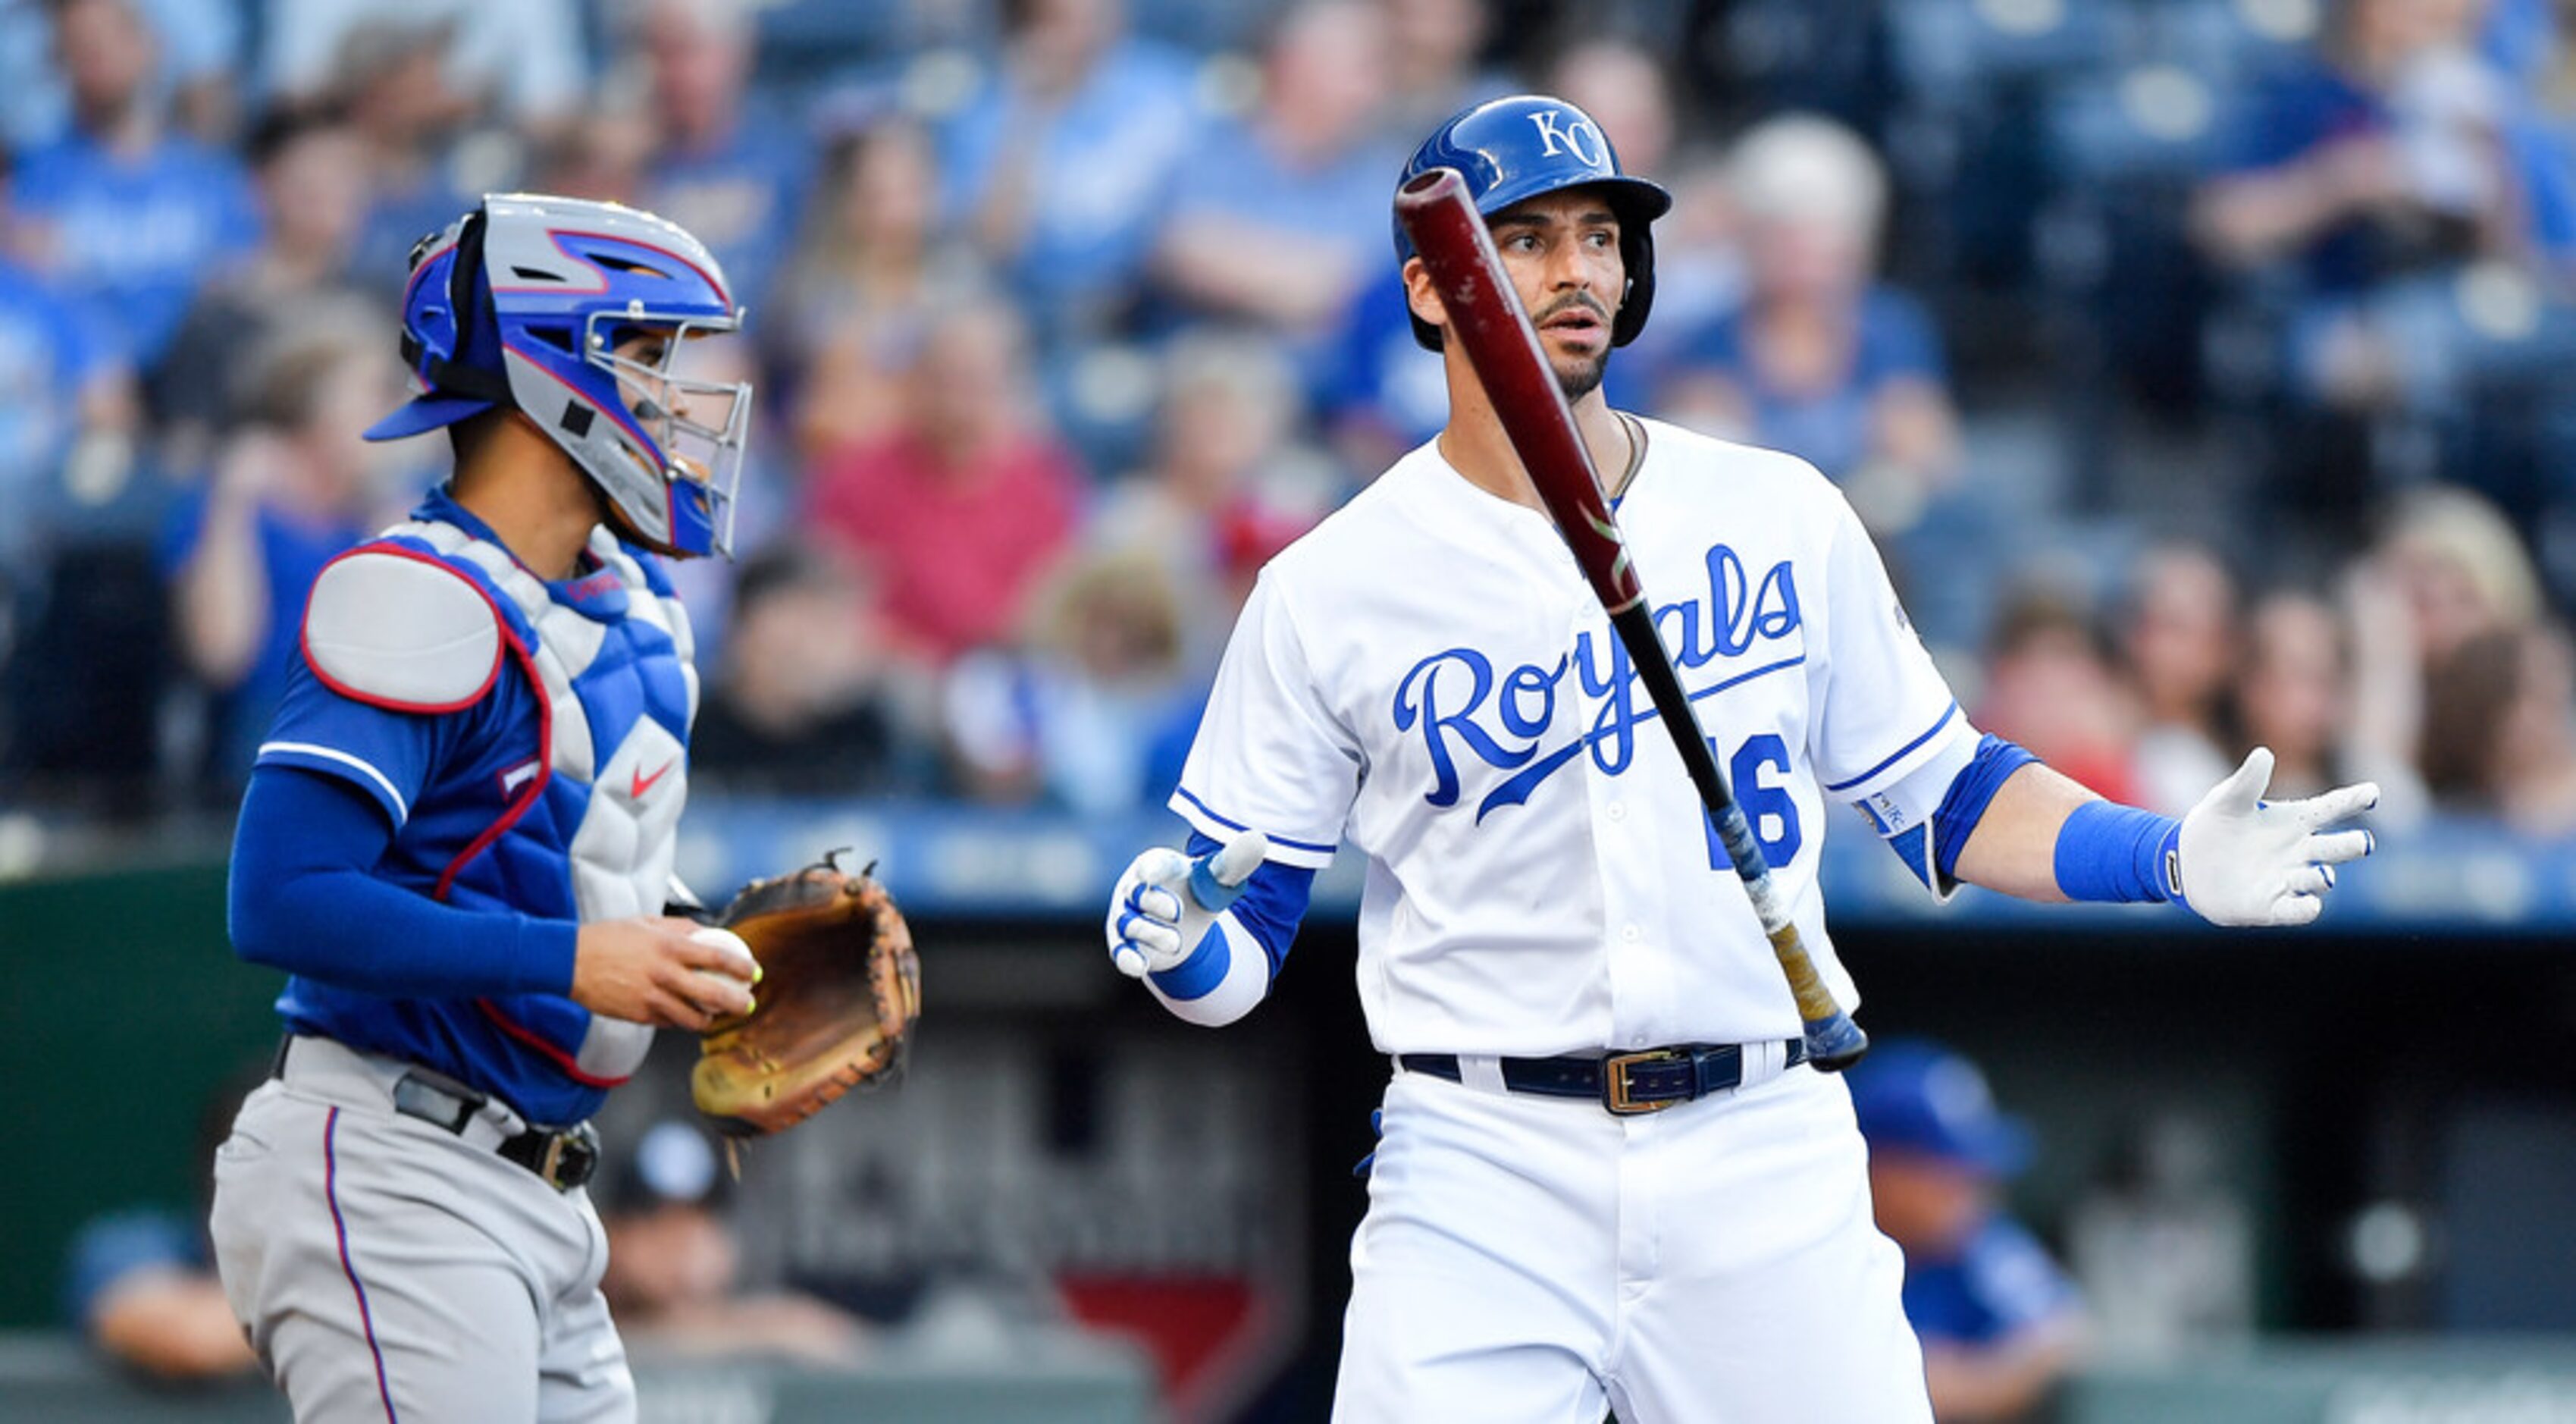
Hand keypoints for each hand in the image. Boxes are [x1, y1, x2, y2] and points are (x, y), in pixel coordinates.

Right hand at [571, 916, 758, 1028]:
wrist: (569, 961)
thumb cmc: (607, 938)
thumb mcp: (646, 922)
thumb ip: (679, 927)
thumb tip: (705, 931)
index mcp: (669, 947)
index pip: (718, 957)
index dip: (742, 967)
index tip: (754, 972)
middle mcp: (665, 975)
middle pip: (715, 994)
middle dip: (738, 1003)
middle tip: (748, 1004)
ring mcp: (652, 998)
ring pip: (694, 1017)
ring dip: (709, 1018)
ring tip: (714, 1015)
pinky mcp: (639, 1016)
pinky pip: (670, 1023)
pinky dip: (681, 1021)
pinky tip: (685, 1015)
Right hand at [1105, 829, 1267, 977]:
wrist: (1187, 925)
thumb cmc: (1198, 890)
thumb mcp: (1218, 878)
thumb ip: (1234, 862)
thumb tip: (1259, 839)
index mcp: (1157, 865)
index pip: (1153, 864)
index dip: (1153, 869)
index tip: (1152, 873)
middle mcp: (1135, 890)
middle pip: (1139, 893)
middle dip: (1155, 902)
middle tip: (1177, 912)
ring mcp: (1127, 919)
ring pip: (1131, 925)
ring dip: (1152, 934)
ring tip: (1176, 943)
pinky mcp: (1125, 946)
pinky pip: (1121, 953)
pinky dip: (1128, 960)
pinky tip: (1140, 967)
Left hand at [2177, 749, 2378, 926]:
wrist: (2186, 862)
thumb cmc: (2215, 824)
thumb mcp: (2226, 799)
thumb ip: (2247, 781)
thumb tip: (2263, 754)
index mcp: (2294, 821)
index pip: (2331, 808)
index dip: (2353, 800)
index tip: (2372, 792)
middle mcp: (2300, 851)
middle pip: (2334, 848)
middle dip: (2351, 845)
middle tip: (2364, 842)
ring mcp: (2288, 880)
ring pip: (2317, 880)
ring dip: (2323, 878)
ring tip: (2323, 874)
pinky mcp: (2271, 907)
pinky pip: (2295, 911)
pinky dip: (2305, 909)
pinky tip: (2310, 906)